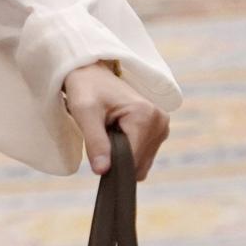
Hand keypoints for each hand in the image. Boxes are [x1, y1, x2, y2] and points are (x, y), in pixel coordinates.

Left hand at [62, 64, 169, 180]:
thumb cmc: (86, 89)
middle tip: (99, 137)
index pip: (132, 159)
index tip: (95, 157)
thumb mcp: (84, 113)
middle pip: (138, 163)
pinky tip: (116, 134)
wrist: (92, 73)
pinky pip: (143, 155)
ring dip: (122, 154)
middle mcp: (160, 121)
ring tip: (108, 133)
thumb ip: (95, 142)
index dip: (112, 164)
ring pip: (141, 162)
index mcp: (146, 116)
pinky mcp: (159, 130)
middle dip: (116, 158)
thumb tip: (103, 171)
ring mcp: (162, 126)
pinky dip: (128, 151)